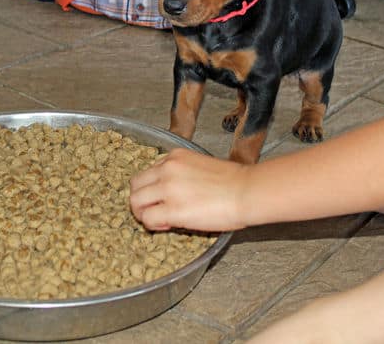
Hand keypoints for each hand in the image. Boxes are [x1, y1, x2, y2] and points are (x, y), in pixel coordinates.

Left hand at [129, 148, 249, 231]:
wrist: (248, 191)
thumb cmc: (234, 182)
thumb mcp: (201, 166)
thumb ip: (182, 174)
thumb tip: (173, 192)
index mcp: (175, 156)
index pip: (149, 172)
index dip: (153, 188)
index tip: (164, 198)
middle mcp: (167, 168)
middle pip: (135, 185)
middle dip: (141, 200)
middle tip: (153, 212)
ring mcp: (167, 188)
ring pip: (136, 202)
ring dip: (143, 213)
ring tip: (158, 221)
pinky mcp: (172, 209)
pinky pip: (148, 219)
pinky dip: (153, 225)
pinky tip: (167, 226)